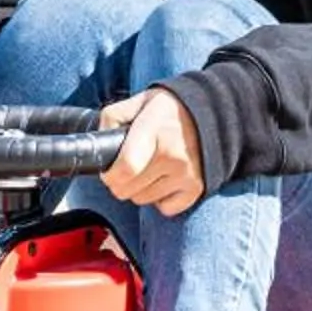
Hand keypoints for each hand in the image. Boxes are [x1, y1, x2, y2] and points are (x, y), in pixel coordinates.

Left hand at [100, 88, 206, 215]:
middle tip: (128, 167)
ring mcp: (186, 174)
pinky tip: (164, 180)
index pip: (125, 168)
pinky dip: (160, 199)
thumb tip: (98, 141)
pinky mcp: (196, 188)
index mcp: (154, 132)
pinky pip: (165, 209)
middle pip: (128, 190)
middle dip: (120, 181)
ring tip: (149, 169)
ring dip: (140, 189)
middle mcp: (172, 156)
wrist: (213, 113)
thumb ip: (113, 117)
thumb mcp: (140, 101)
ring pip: (143, 200)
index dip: (110, 175)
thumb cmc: (172, 109)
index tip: (109, 170)